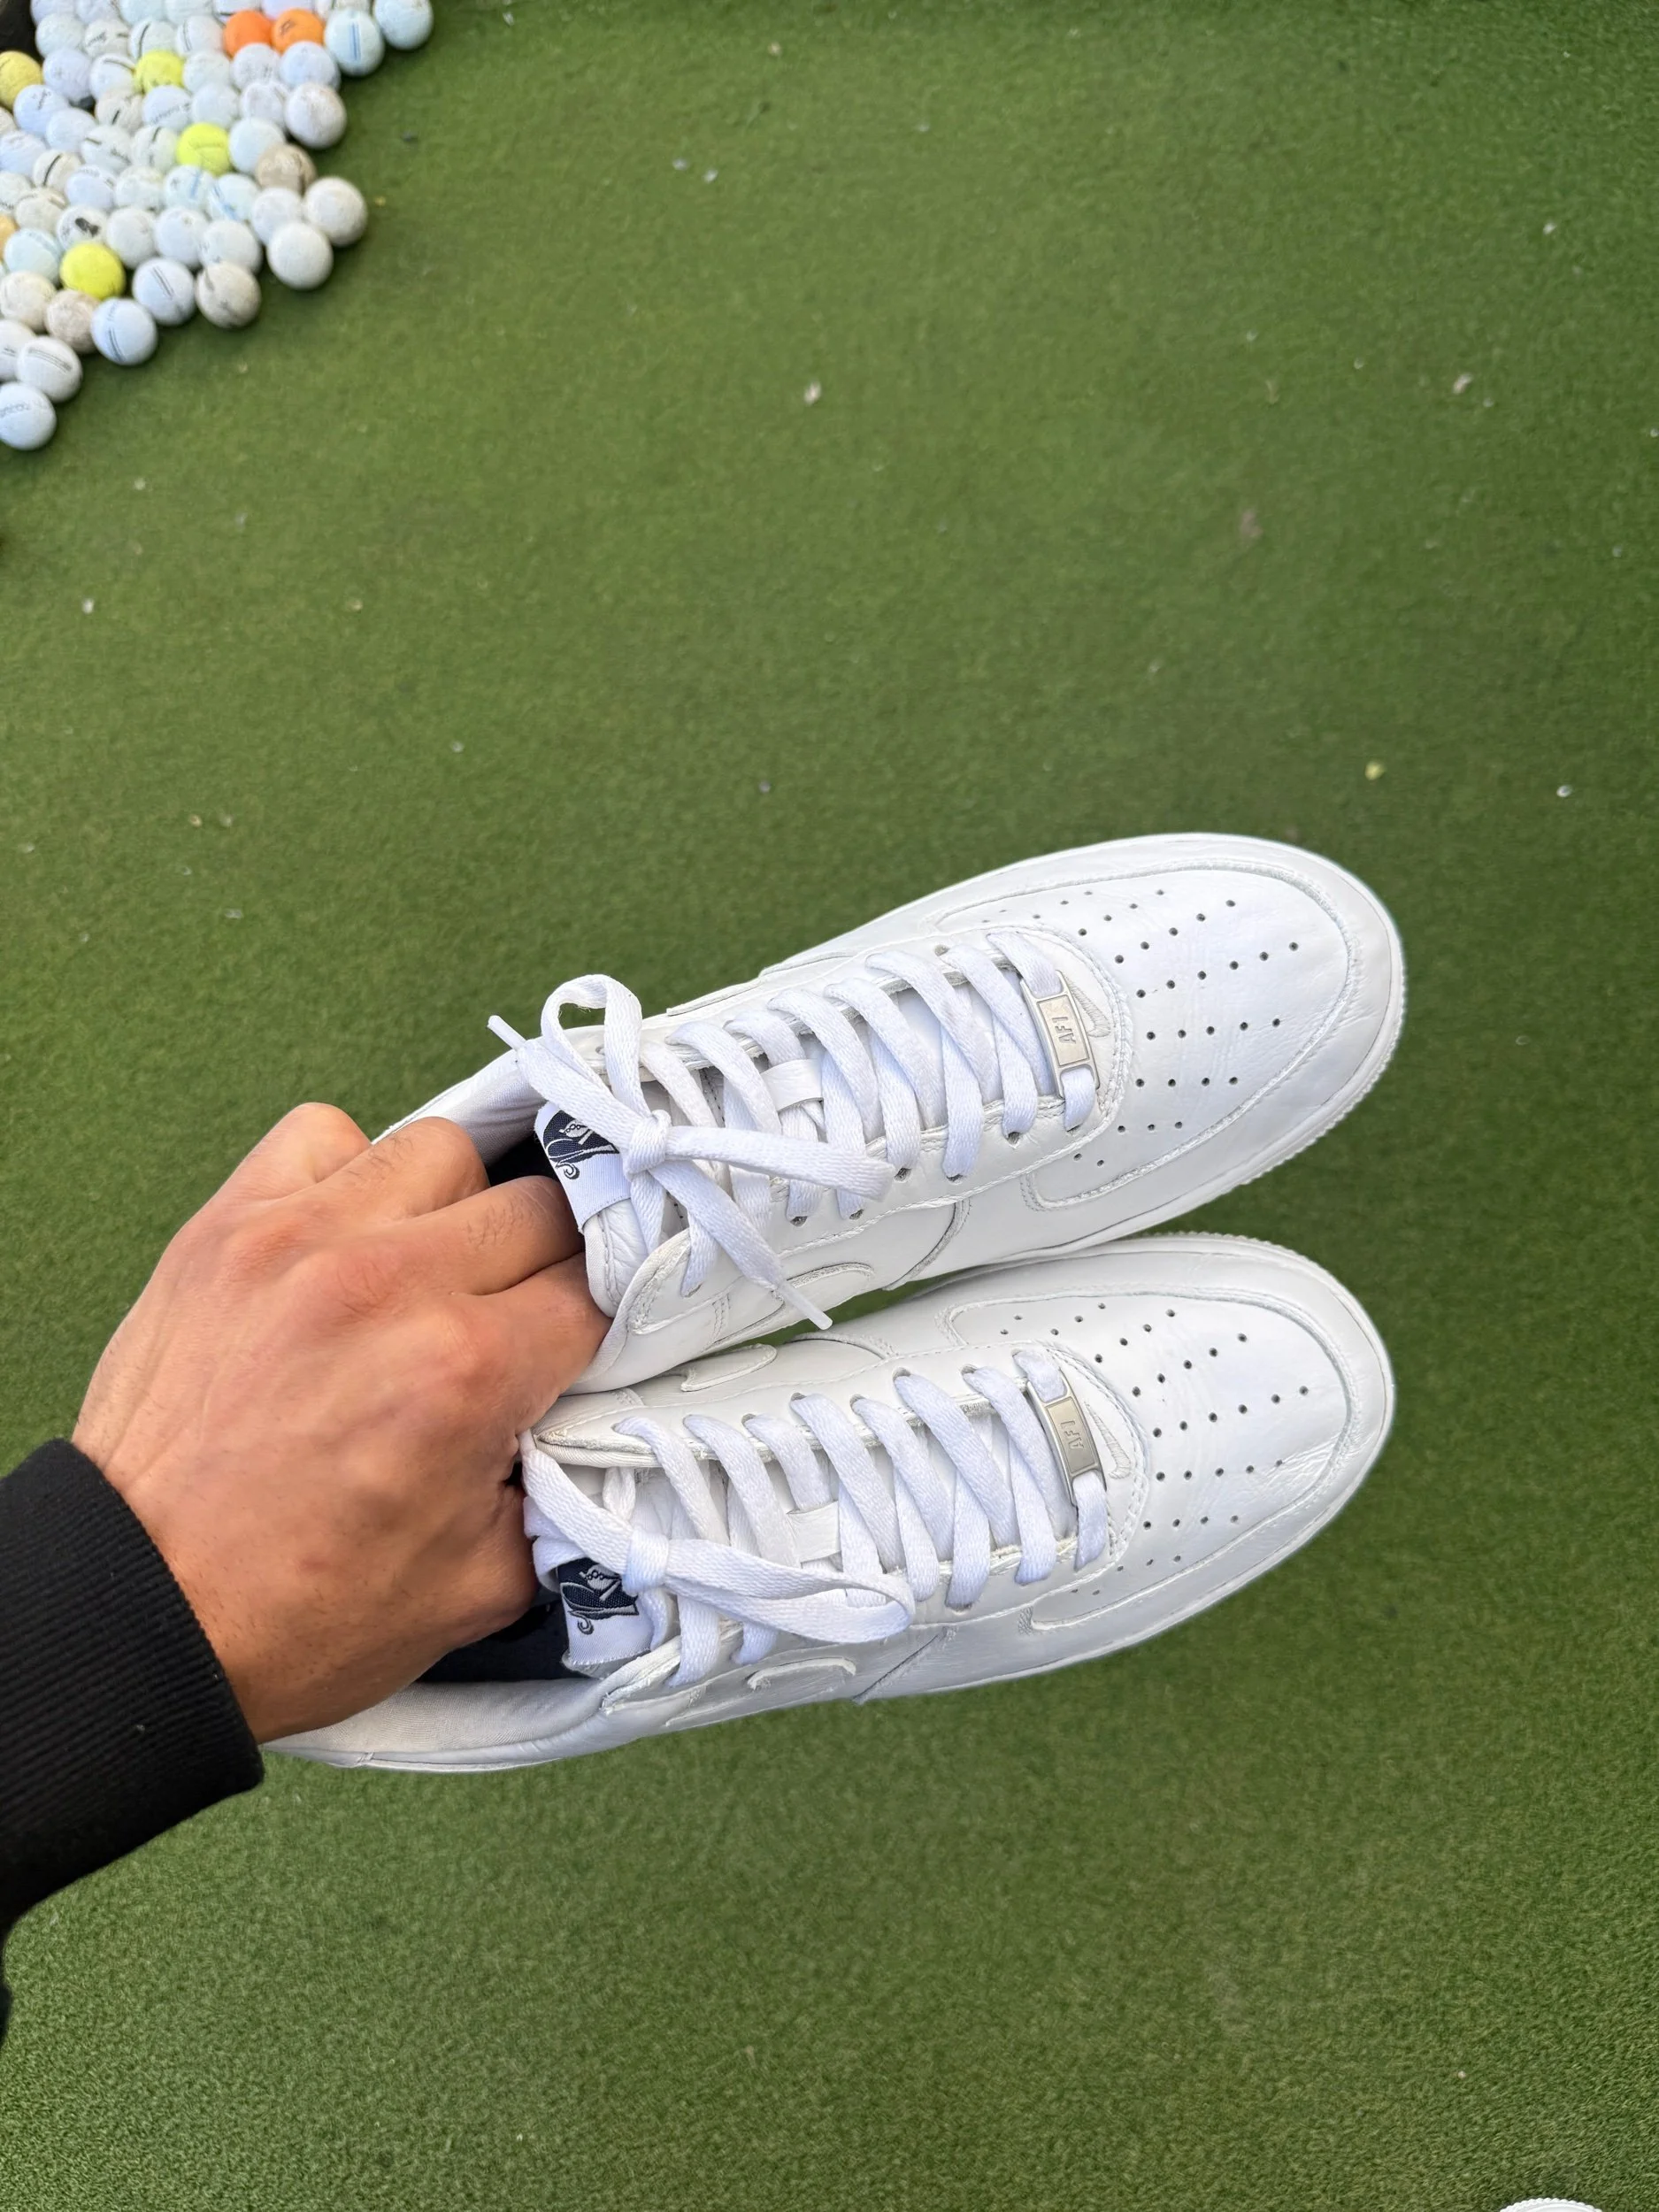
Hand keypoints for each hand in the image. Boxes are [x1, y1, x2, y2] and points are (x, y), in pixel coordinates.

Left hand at [73, 1106, 604, 1742]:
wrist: (141, 1615)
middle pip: (538, 1208)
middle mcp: (393, 1285)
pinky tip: (349, 1239)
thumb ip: (560, 1486)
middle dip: (546, 1268)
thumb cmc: (298, 1612)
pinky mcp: (227, 1228)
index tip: (585, 1346)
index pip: (595, 1293)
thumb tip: (593, 1418)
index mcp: (467, 1373)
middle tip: (518, 1319)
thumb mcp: (482, 1583)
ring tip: (432, 1270)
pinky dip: (350, 1173)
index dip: (603, 1325)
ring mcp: (302, 1241)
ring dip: (457, 1209)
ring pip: (442, 1152)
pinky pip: (321, 1136)